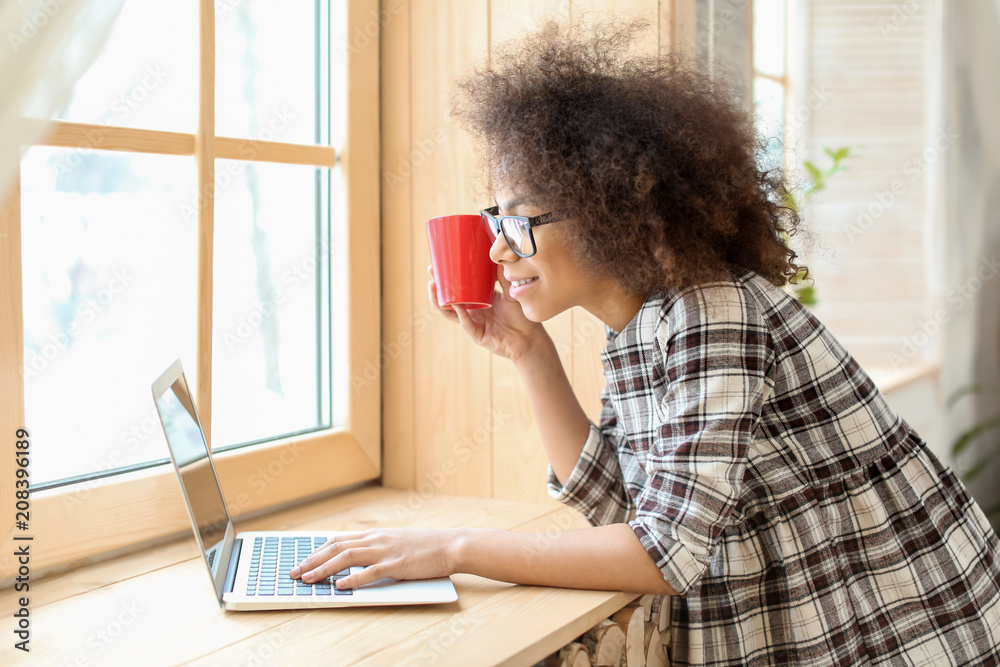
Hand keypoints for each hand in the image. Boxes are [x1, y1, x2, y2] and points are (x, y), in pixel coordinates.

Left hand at [288, 528, 459, 588]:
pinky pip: (369, 572)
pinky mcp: (396, 565)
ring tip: (307, 579)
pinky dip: (352, 579)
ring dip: (323, 569)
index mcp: (375, 535)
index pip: (338, 540)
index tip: (302, 561)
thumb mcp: (396, 542)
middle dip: (311, 560)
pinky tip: (339, 586)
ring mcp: (385, 551)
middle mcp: (376, 540)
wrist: (449, 545)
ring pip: (346, 557)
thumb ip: (377, 548)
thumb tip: (357, 559)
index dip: (317, 551)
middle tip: (293, 573)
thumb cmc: (424, 547)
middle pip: (336, 547)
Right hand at [427, 264, 548, 361]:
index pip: (458, 288)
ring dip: (439, 300)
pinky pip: (465, 323)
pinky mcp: (476, 334)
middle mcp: (472, 312)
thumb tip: (497, 257)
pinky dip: (459, 313)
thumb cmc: (521, 316)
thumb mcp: (511, 292)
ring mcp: (472, 323)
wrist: (529, 338)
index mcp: (477, 301)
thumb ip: (503, 277)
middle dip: (437, 286)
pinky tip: (454, 304)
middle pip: (448, 299)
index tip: (438, 264)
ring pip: (450, 312)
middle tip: (431, 272)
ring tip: (433, 287)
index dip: (447, 278)